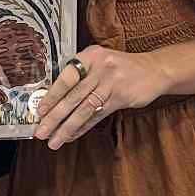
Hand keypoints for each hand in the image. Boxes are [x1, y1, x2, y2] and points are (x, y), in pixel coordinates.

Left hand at [34, 45, 163, 150]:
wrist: (154, 70)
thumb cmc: (121, 67)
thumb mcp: (100, 62)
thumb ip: (80, 75)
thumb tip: (53, 99)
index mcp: (90, 56)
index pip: (66, 78)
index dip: (51, 96)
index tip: (39, 112)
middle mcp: (100, 68)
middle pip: (72, 96)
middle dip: (54, 117)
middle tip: (41, 131)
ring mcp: (111, 83)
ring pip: (83, 109)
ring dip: (66, 127)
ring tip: (54, 140)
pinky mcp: (121, 98)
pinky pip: (97, 116)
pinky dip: (83, 128)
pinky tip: (72, 136)